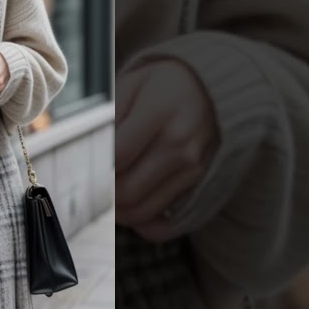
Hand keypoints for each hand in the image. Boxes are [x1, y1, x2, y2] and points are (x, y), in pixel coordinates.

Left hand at [116, 58, 217, 241]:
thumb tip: (99, 155)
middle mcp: (183, 146)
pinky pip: (165, 225)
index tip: (95, 158)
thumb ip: (111, 116)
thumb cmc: (162, 85)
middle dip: (105, 190)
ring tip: (113, 190)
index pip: (118, 157)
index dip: (99, 163)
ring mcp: (195, 170)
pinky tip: (133, 206)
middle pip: (127, 191)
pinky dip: (143, 223)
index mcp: (162, 113)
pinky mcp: (200, 186)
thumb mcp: (132, 83)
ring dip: (118, 210)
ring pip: (142, 212)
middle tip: (100, 178)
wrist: (212, 90)